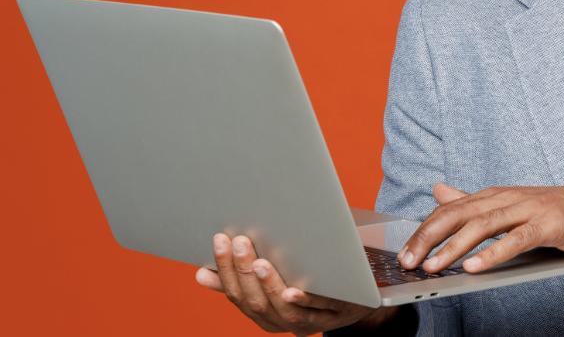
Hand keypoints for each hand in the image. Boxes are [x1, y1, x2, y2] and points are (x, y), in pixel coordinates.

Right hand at [195, 233, 391, 334]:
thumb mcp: (276, 277)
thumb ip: (242, 279)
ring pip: (284, 312)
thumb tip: (201, 274)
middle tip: (240, 241)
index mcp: (266, 314)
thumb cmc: (313, 280)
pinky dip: (304, 301)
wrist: (363, 293)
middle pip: (258, 304)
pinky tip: (292, 291)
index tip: (220, 240)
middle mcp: (285, 323)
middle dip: (245, 273)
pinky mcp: (340, 313)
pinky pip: (320, 310)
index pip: (237, 295)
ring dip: (270, 287)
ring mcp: (313, 322)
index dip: (226, 270)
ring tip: (260, 262)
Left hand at [398, 183, 563, 274]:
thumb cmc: (556, 213)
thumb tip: (438, 191)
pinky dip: (493, 254)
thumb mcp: (509, 206)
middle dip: (429, 238)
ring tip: (433, 266)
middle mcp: (507, 198)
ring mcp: (529, 209)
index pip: (450, 210)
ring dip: (454, 247)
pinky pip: (516, 240)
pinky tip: (474, 267)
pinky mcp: (549, 225)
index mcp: (495, 195)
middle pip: (460, 215)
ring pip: (483, 226)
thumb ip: (473, 202)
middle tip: (408, 261)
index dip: (424, 230)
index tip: (403, 253)